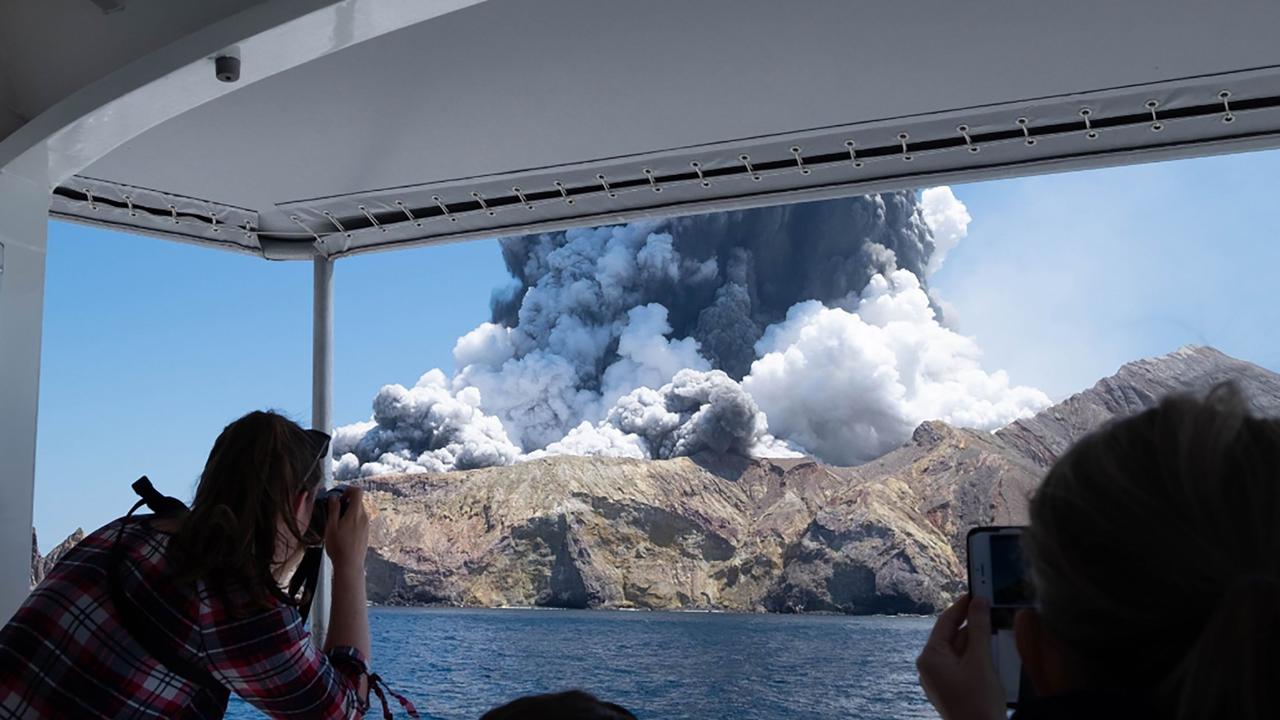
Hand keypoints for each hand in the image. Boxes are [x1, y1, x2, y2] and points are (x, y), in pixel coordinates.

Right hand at [323, 486, 368, 570]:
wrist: (350, 565)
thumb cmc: (338, 547)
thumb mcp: (331, 526)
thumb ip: (333, 510)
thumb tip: (334, 497)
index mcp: (356, 513)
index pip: (358, 491)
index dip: (347, 490)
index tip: (338, 497)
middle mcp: (364, 517)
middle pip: (358, 501)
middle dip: (346, 502)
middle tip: (334, 511)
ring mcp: (366, 525)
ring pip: (359, 511)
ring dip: (348, 512)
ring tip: (337, 523)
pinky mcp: (366, 532)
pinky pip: (360, 520)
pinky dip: (352, 520)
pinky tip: (343, 532)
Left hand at [916, 594, 1005, 719]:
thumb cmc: (978, 703)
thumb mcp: (981, 660)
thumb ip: (980, 628)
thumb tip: (979, 602)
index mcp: (929, 658)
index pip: (945, 622)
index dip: (962, 605)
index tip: (977, 592)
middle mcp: (930, 668)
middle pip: (953, 637)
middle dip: (974, 626)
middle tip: (992, 610)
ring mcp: (940, 681)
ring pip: (960, 652)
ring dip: (978, 643)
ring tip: (997, 631)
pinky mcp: (952, 690)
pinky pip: (964, 666)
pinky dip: (978, 658)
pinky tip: (994, 655)